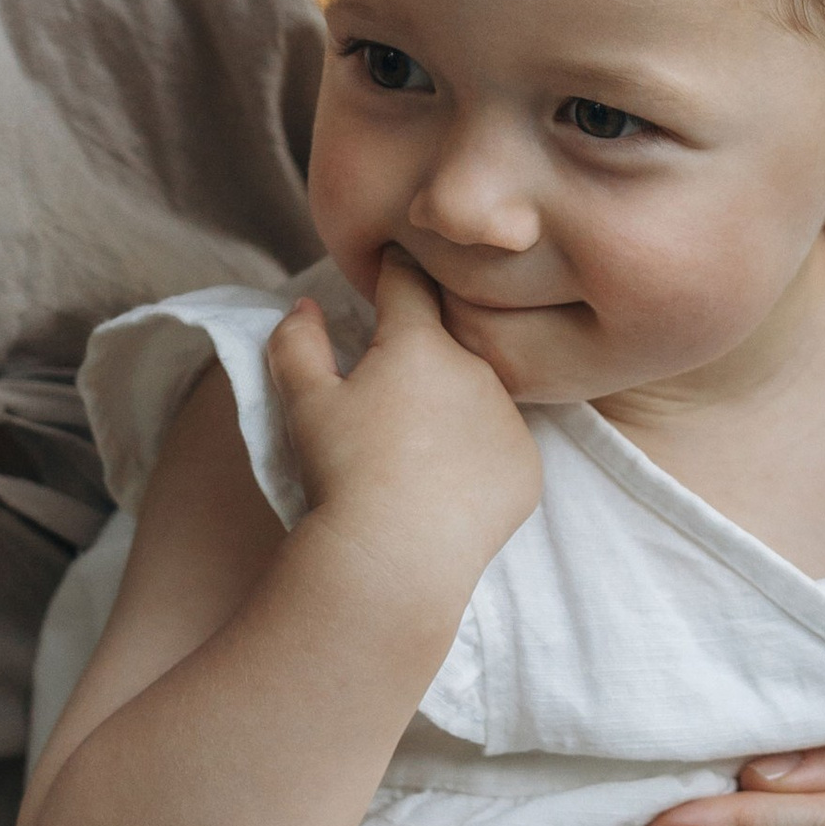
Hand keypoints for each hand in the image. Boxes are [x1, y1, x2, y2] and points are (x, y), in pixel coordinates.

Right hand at [268, 249, 538, 597]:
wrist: (396, 557)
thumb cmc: (343, 473)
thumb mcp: (303, 403)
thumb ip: (297, 342)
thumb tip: (305, 305)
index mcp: (420, 342)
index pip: (408, 283)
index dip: (394, 272)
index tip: (391, 268)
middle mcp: (476, 369)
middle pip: (448, 343)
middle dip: (423, 354)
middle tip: (391, 394)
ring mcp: (509, 418)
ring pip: (478, 395)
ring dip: (454, 405)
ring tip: (417, 452)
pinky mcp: (527, 467)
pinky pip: (501, 447)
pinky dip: (478, 457)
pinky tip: (447, 487)